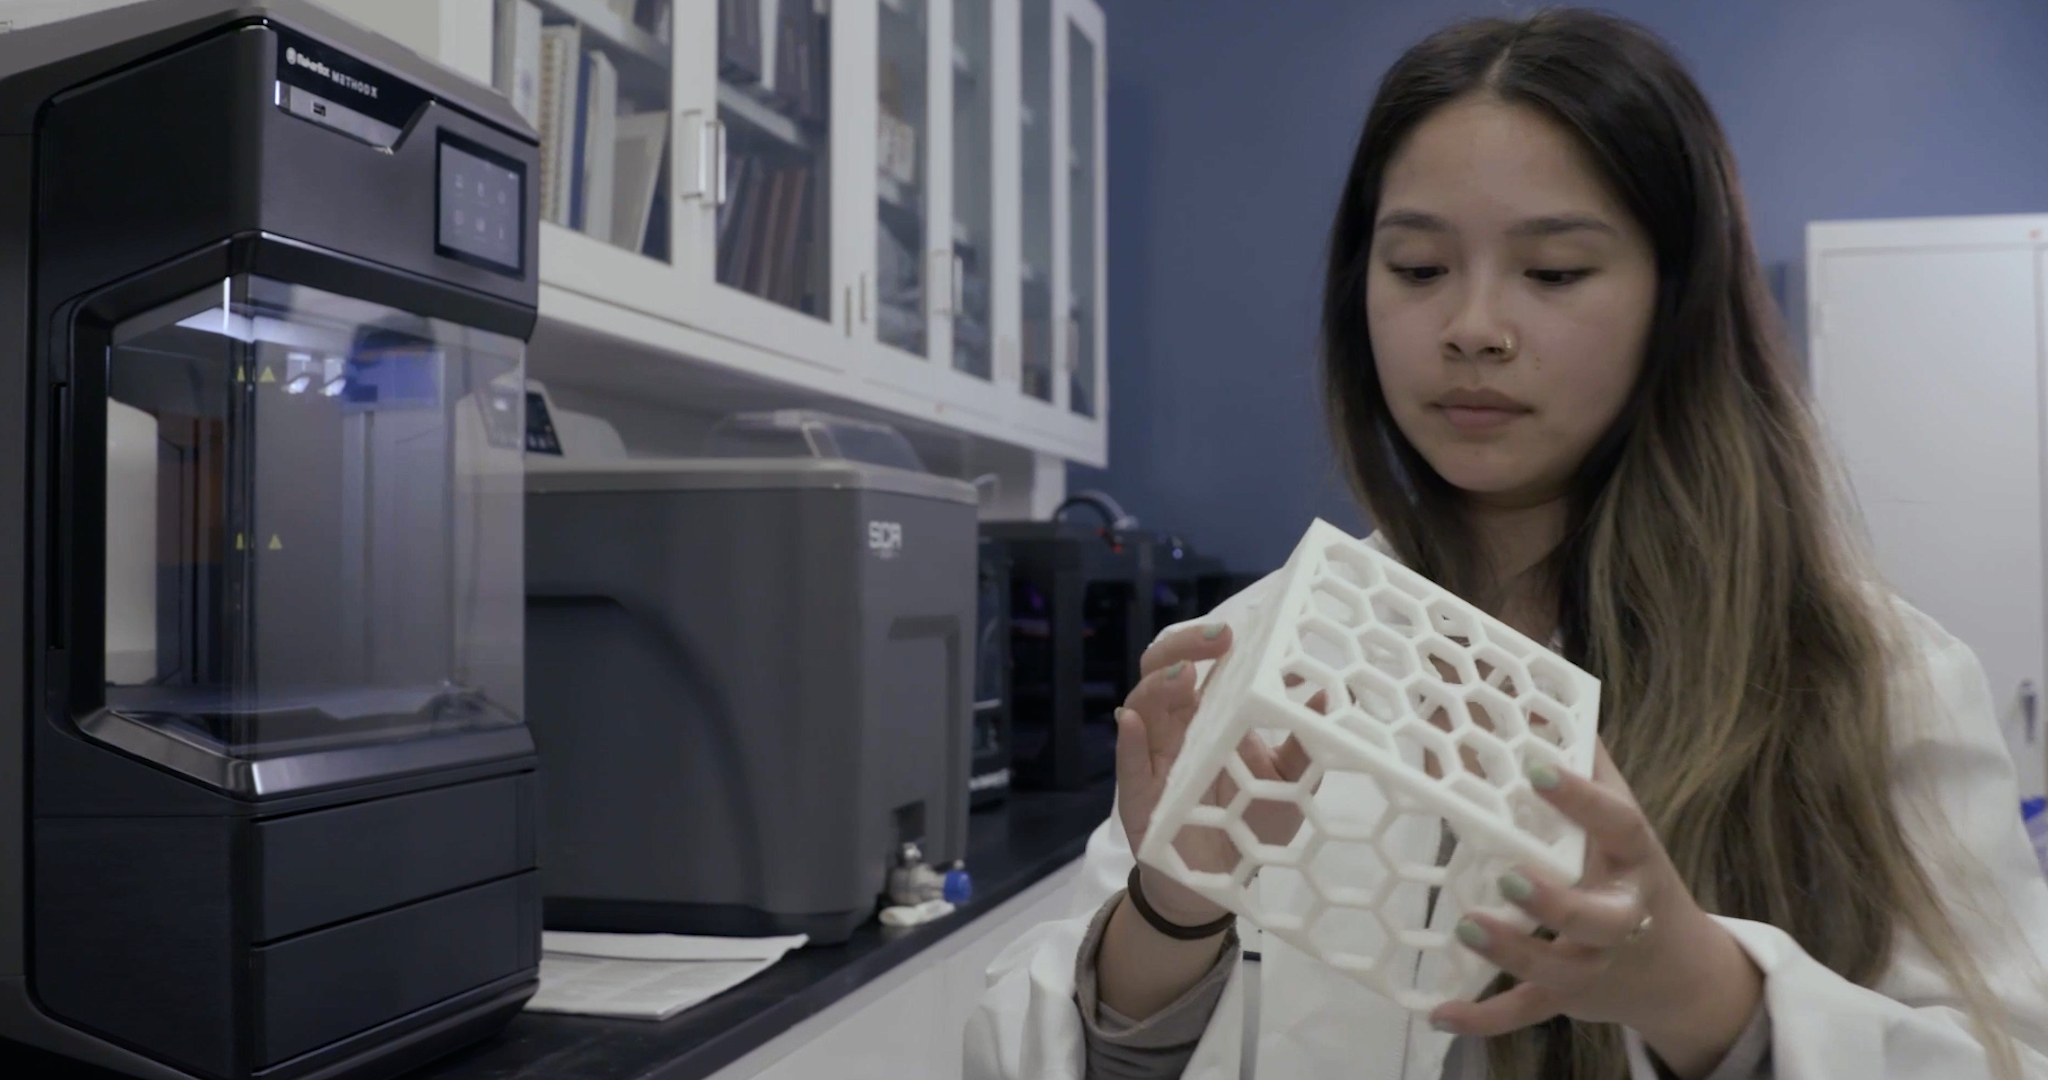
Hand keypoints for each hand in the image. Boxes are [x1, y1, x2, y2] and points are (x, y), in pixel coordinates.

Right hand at [1116, 623, 1316, 925]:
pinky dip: (1127, 741)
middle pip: (1163, 671)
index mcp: (1208, 716)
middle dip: (1183, 646)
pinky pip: (1127, 764)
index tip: (1246, 630)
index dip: (1213, 641)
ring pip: (1142, 707)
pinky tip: (1132, 722)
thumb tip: (1332, 692)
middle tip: (1219, 639)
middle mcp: (1176, 729)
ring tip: (1183, 675)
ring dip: (1158, 686)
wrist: (1219, 886)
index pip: (1201, 663)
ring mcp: (1153, 760)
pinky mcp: (1139, 798)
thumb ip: (1304, 741)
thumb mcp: (1288, 781)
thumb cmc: (1250, 825)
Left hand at [1428, 741, 1762, 1077]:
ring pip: (1557, 970)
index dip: (1582, 798)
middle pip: (1597, 919)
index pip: (1618, 824)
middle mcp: (1621, 919)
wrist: (1681, 970)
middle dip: (1555, 902)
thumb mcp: (1622, 825)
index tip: (1535, 770)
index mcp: (1634, 862)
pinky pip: (1525, 1013)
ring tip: (1467, 925)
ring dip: (1510, 954)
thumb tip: (1547, 696)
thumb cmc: (1633, 875)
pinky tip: (1437, 1013)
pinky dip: (1482, 1018)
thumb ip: (1590, 767)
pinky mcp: (1569, 999)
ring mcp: (1594, 966)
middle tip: (1508, 876)